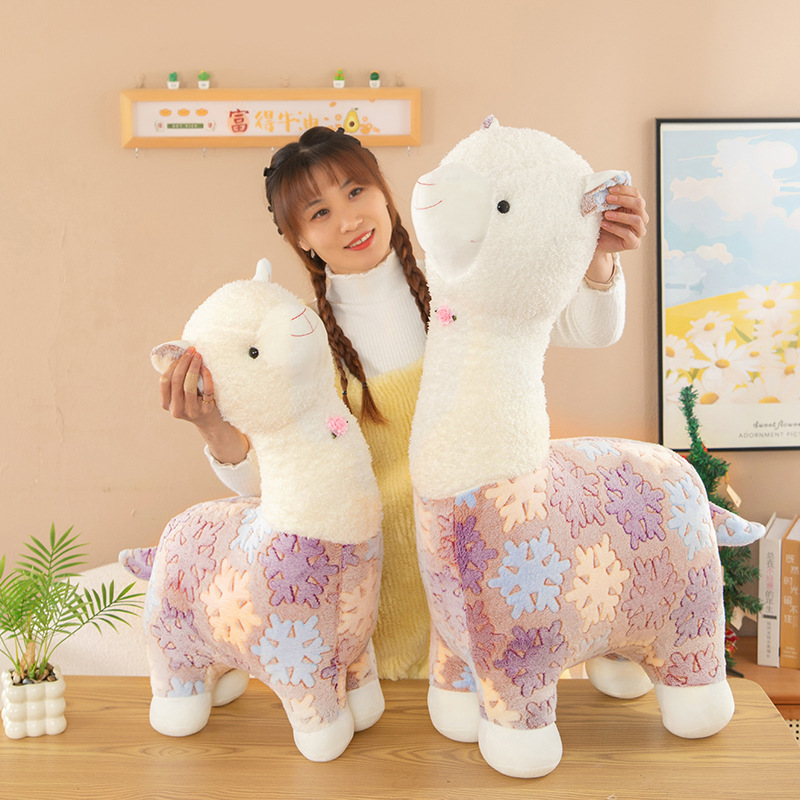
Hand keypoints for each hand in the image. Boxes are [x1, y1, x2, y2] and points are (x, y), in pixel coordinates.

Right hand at [159, 346, 249, 462]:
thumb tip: (179, 355)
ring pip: (189, 386)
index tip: (181, 353)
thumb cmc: (194, 402)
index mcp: (167, 404)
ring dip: (194, 368)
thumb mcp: (180, 396)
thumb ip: (176, 382)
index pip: (165, 382)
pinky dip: (206, 377)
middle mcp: (177, 410)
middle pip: (176, 382)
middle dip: (183, 363)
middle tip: (191, 350)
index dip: (172, 366)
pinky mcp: (207, 410)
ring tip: (199, 356)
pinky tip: (206, 368)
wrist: (210, 422)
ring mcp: (192, 411)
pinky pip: (207, 390)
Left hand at [585, 184, 648, 282]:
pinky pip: (628, 234)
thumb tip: (604, 184)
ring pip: (637, 219)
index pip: (636, 194)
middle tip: (608, 199)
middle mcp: (641, 217)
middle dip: (623, 199)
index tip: (610, 189)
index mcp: (636, 207)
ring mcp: (639, 231)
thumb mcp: (605, 208)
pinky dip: (615, 228)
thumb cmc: (603, 222)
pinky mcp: (634, 243)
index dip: (624, 190)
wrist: (598, 241)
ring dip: (620, 215)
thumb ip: (608, 199)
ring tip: (606, 214)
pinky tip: (604, 225)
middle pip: (639, 204)